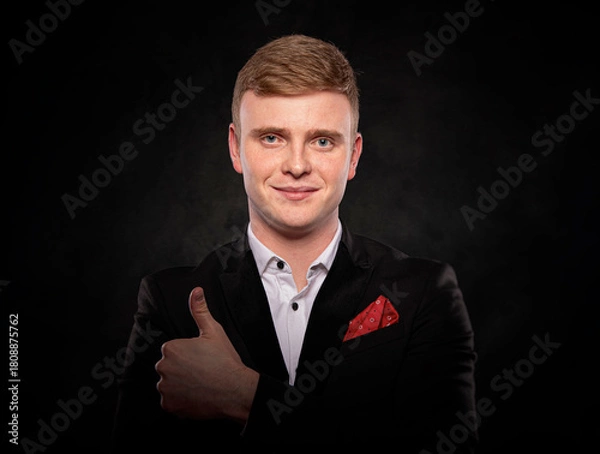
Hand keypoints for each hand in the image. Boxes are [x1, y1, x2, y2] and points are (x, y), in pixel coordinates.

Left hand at [155, 287, 258, 422]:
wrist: (235, 390)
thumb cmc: (225, 361)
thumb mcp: (214, 331)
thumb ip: (200, 310)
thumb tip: (196, 291)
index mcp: (171, 349)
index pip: (173, 352)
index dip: (189, 355)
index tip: (202, 360)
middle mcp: (163, 368)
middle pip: (169, 368)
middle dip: (182, 370)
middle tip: (202, 372)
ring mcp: (165, 388)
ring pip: (169, 385)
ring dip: (180, 386)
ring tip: (200, 385)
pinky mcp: (169, 405)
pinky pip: (170, 402)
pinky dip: (180, 401)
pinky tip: (196, 396)